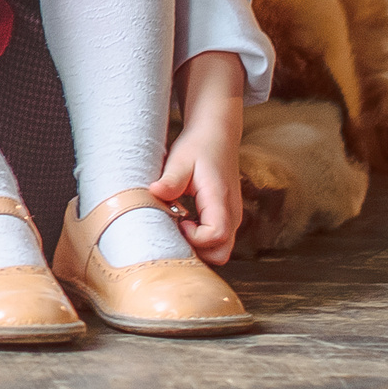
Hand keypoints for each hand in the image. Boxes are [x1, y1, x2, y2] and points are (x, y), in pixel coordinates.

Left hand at [148, 50, 245, 265]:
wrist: (217, 135)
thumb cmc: (199, 146)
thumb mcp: (181, 159)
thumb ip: (171, 180)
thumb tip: (154, 192)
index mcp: (220, 199)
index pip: (217, 236)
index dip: (195, 238)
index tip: (179, 221)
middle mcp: (232, 214)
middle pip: (221, 254)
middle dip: (197, 251)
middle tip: (176, 229)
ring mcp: (232, 218)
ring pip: (220, 251)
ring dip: (198, 246)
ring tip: (179, 223)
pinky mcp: (227, 218)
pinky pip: (218, 242)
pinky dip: (201, 240)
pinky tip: (185, 222)